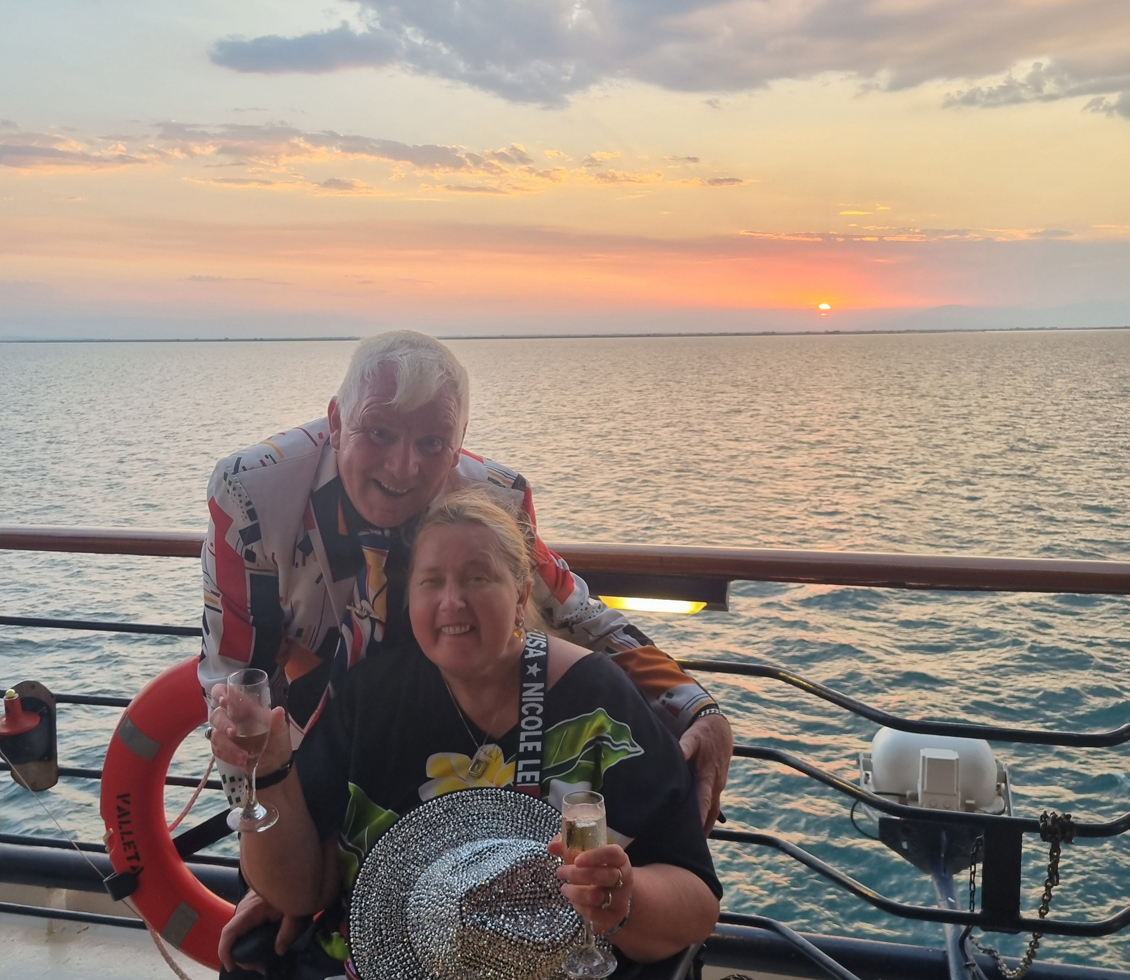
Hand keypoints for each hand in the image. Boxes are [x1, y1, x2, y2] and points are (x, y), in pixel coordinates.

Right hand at [209, 684, 290, 773]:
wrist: (275, 764)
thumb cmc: (276, 740)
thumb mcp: (280, 730)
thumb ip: (277, 721)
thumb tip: (278, 711)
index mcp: (244, 707)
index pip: (224, 693)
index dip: (220, 693)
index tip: (224, 701)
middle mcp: (231, 718)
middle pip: (216, 715)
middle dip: (223, 723)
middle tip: (233, 732)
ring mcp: (225, 734)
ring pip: (216, 736)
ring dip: (228, 746)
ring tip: (244, 756)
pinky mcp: (223, 749)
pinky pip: (217, 751)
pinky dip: (229, 756)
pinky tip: (242, 762)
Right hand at [217, 890, 302, 972]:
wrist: (292, 866)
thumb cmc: (292, 883)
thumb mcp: (295, 910)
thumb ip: (288, 931)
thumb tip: (279, 951)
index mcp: (251, 910)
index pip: (229, 933)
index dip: (226, 952)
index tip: (232, 967)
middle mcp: (244, 910)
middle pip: (234, 938)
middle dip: (243, 957)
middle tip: (261, 967)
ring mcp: (247, 908)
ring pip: (240, 934)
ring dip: (249, 948)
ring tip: (264, 960)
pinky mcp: (253, 908)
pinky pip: (246, 928)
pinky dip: (252, 939)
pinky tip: (265, 946)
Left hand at [549, 837, 631, 935]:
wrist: (615, 895)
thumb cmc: (597, 869)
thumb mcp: (587, 855)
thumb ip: (569, 847)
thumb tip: (551, 847)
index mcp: (620, 859)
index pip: (613, 853)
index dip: (595, 855)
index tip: (577, 860)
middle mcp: (624, 878)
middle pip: (604, 876)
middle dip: (578, 874)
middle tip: (560, 871)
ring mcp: (620, 899)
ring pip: (596, 896)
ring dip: (575, 892)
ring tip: (564, 888)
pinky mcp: (613, 916)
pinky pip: (594, 914)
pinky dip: (580, 907)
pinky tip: (574, 900)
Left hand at [680, 710, 731, 833]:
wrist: (719, 727)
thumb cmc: (703, 733)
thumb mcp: (693, 737)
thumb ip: (684, 748)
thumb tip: (676, 756)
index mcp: (708, 776)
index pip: (703, 803)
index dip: (698, 819)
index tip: (692, 835)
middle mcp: (715, 785)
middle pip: (709, 813)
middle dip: (701, 830)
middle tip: (690, 849)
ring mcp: (718, 786)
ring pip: (712, 811)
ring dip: (705, 826)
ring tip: (694, 844)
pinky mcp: (716, 785)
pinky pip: (712, 804)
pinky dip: (706, 816)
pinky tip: (698, 826)